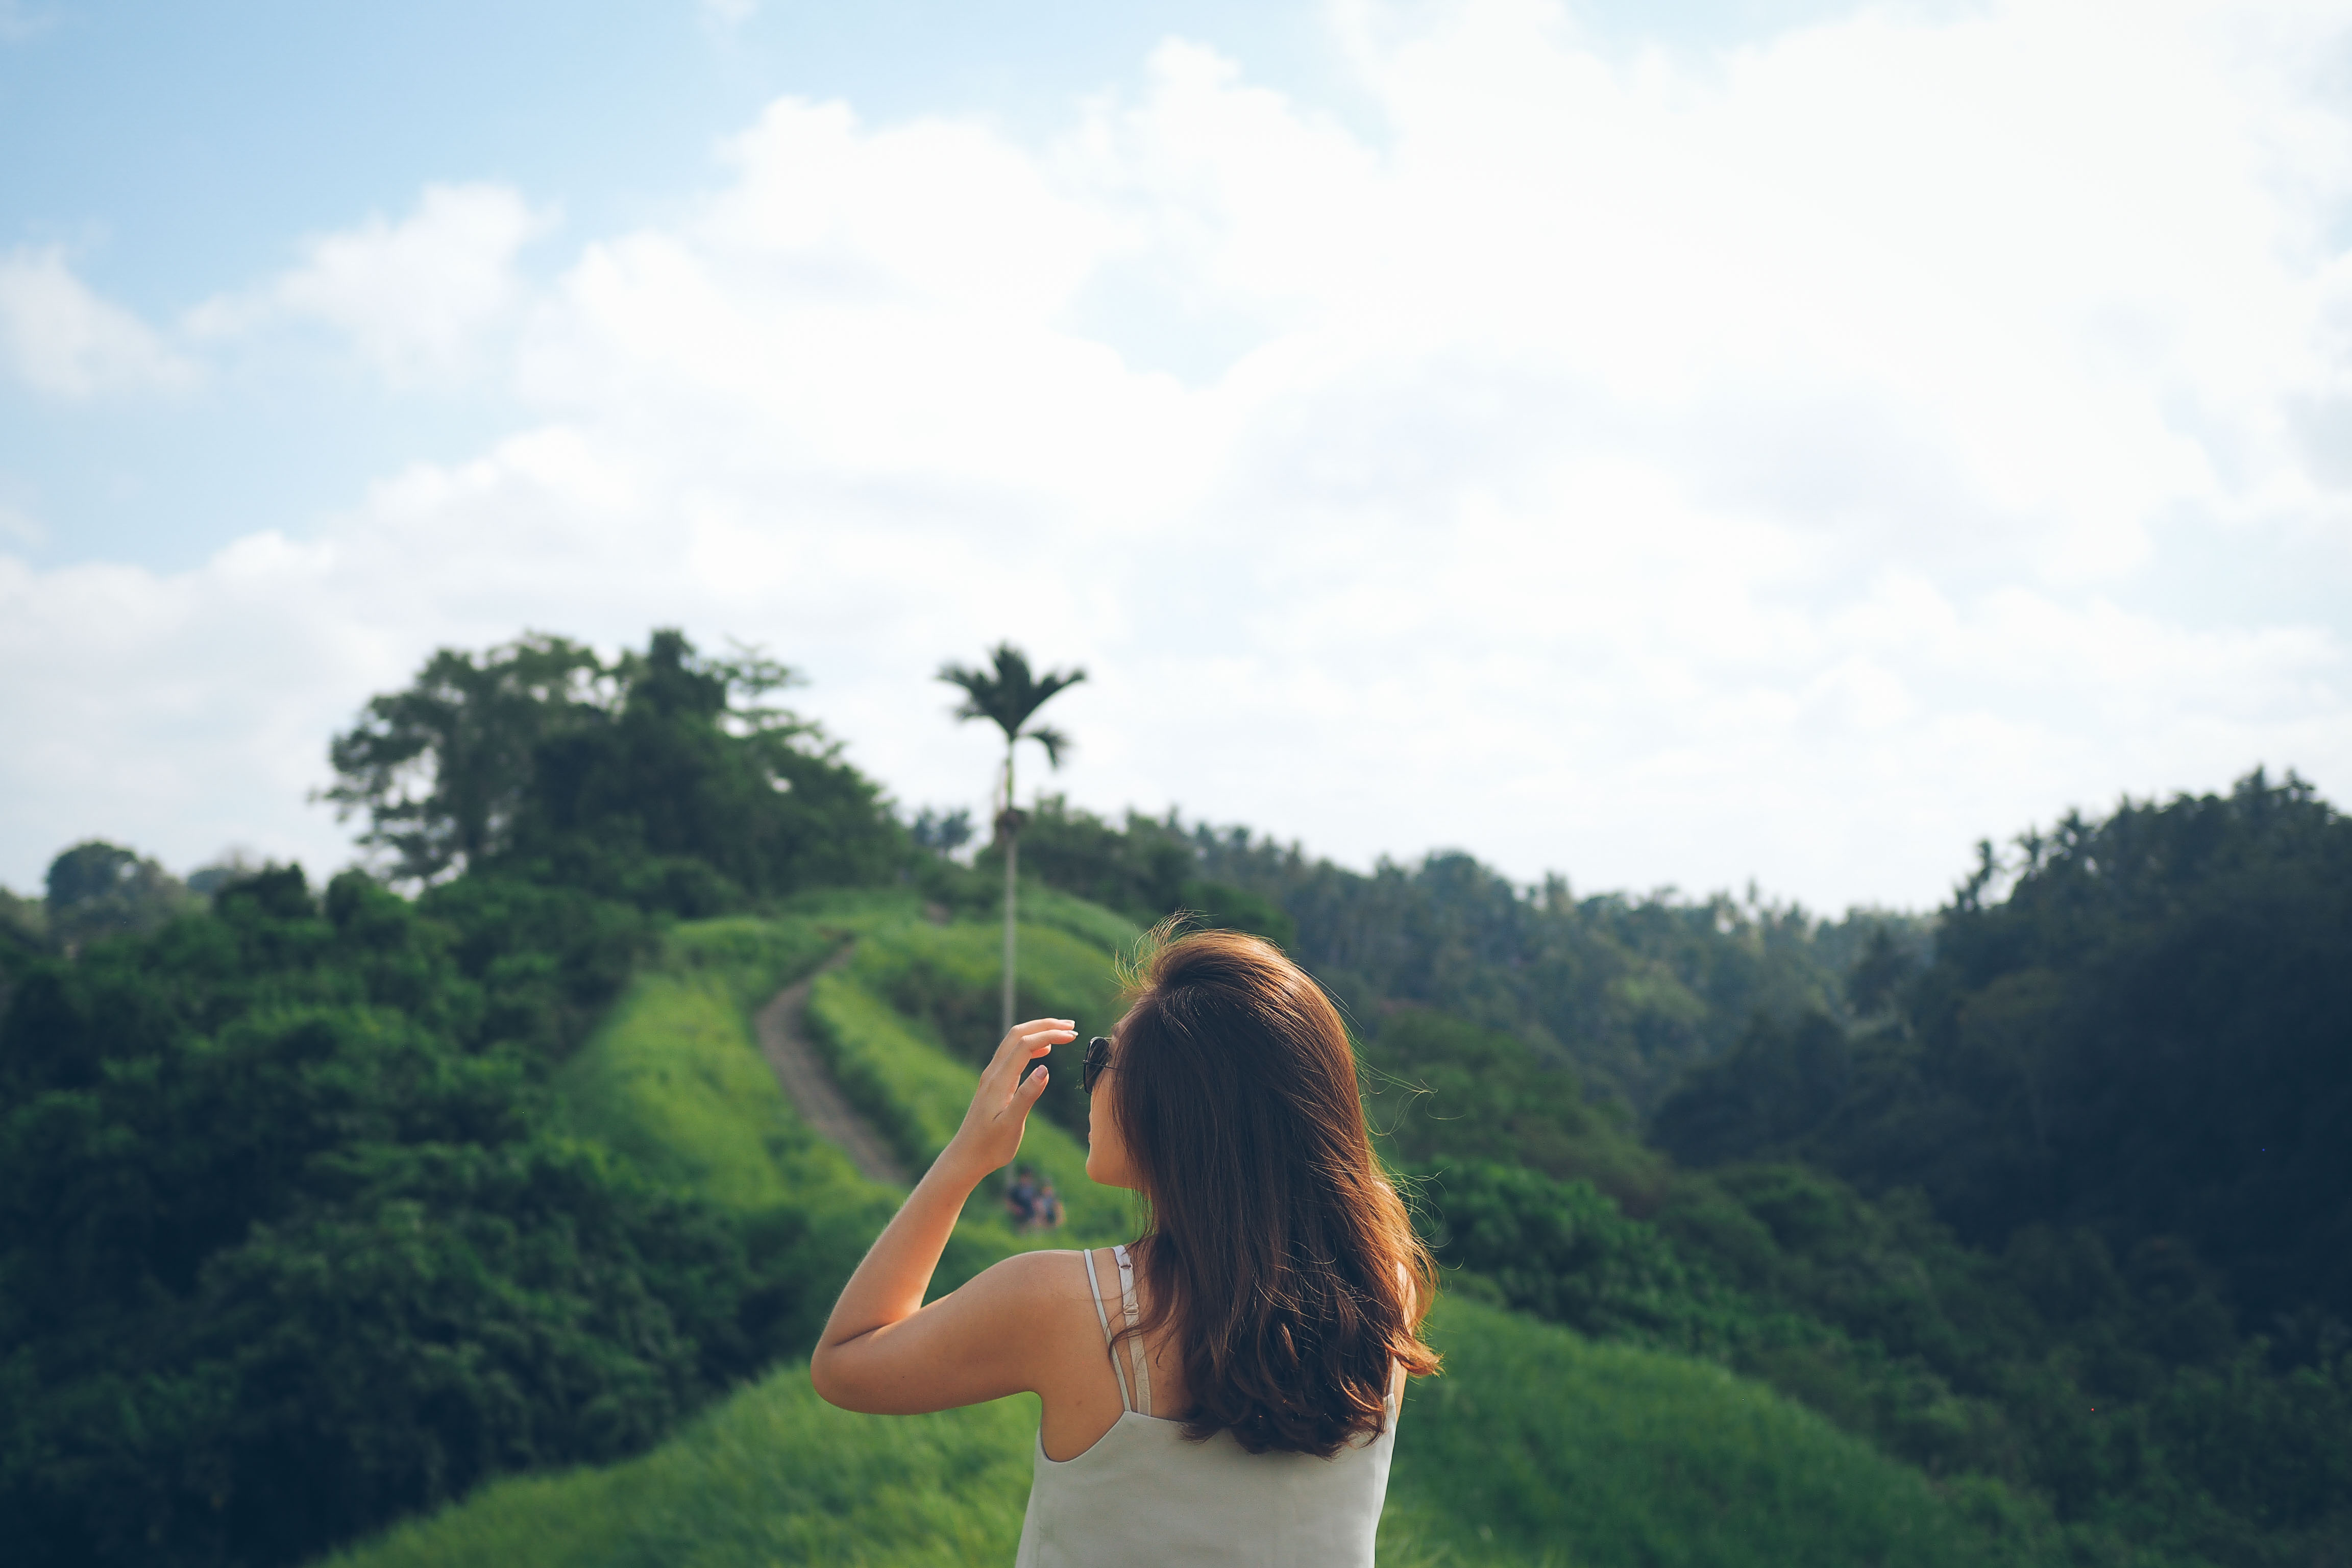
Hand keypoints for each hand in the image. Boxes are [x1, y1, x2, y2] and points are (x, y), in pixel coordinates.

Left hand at [943, 1018, 1071, 1180]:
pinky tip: (1043, 1053)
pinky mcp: (994, 1083)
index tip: (1072, 1036)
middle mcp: (993, 1073)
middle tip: (1071, 1026)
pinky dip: (1030, 1046)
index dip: (1049, 1035)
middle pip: (1018, 1034)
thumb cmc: (990, 1146)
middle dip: (1044, 1025)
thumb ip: (1026, 1096)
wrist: (966, 1157)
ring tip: (1062, 1033)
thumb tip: (1044, 1069)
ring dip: (1037, 1032)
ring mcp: (992, 1077)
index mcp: (999, 1080)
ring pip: (1014, 1041)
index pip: (1026, 1044)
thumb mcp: (1011, 1125)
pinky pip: (1012, 1054)